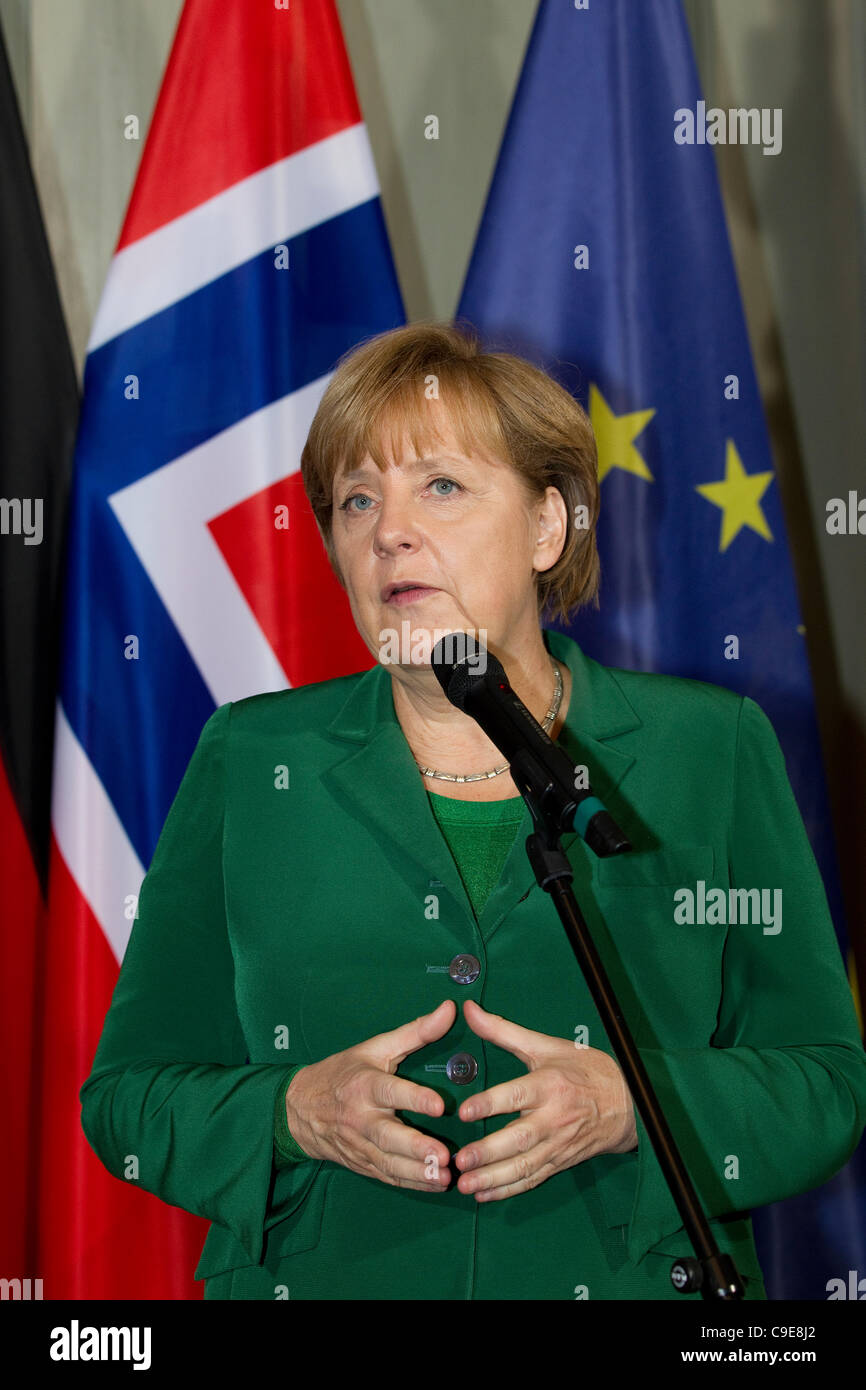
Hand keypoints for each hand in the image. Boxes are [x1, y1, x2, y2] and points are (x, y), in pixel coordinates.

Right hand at [284, 1000, 455, 1190]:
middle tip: (443, 1154)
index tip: (440, 1105)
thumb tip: (449, 1009)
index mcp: (365, 1084)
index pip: (391, 1091)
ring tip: (445, 1176)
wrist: (300, 1108)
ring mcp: (359, 1144)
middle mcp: (361, 1117)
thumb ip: (415, 1032)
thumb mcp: (375, 1047)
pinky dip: (410, 1183)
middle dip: (416, 1148)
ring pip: (388, 1162)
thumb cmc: (344, 1072)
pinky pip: (387, 1176)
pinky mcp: (362, 1163)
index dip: (415, 1099)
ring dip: (417, 1172)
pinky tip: (433, 1184)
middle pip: (388, 1135)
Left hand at [452, 999, 637, 1200]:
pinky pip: (533, 1179)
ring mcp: (558, 1144)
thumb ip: (503, 1031)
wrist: (628, 1103)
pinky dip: (508, 1190)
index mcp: (549, 1084)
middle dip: (488, 1153)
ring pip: (524, 1165)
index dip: (490, 1103)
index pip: (517, 1095)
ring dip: (494, 1178)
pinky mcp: (560, 1161)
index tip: (464, 1112)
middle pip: (520, 1138)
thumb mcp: (545, 1046)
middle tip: (461, 1160)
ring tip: (466, 1183)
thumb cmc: (583, 1069)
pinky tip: (484, 1194)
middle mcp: (554, 1117)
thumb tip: (469, 1009)